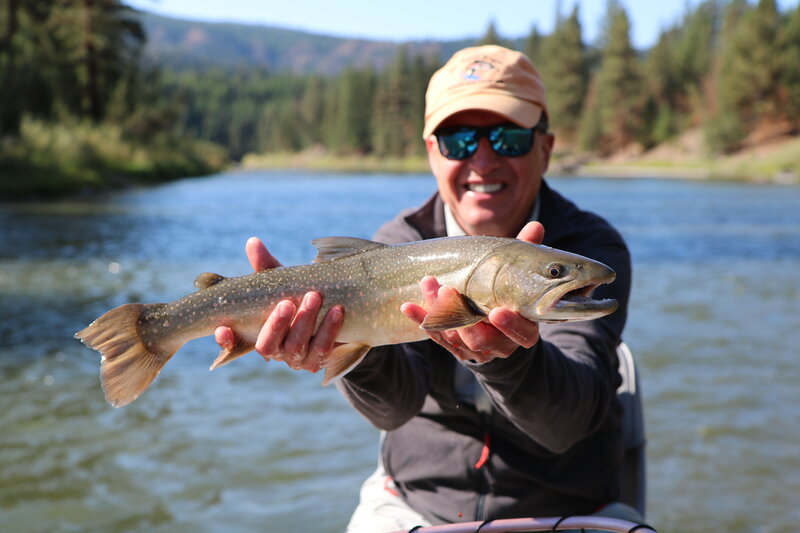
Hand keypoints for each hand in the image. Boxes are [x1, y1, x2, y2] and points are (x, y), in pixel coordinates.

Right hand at [214, 237, 343, 371]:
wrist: (332, 309)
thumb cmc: (296, 294)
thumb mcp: (280, 281)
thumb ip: (265, 266)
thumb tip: (253, 242)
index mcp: (255, 333)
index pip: (232, 343)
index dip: (225, 339)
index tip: (222, 326)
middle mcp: (272, 350)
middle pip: (268, 346)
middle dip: (276, 325)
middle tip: (286, 302)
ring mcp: (295, 359)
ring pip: (296, 347)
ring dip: (305, 322)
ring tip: (315, 297)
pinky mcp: (317, 361)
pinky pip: (323, 349)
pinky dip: (329, 329)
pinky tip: (337, 310)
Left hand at [400, 222, 543, 362]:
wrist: (495, 327)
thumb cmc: (510, 294)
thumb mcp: (519, 276)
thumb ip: (527, 254)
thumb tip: (535, 226)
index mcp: (523, 330)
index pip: (521, 333)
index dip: (510, 325)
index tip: (496, 312)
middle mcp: (499, 344)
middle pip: (480, 338)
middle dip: (462, 317)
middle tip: (448, 291)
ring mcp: (474, 348)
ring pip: (455, 336)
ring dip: (439, 312)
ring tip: (429, 285)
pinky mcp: (453, 346)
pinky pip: (436, 335)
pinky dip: (421, 319)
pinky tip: (407, 307)